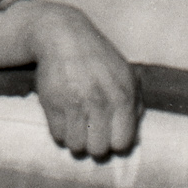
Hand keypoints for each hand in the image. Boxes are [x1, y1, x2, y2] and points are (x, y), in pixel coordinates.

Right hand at [28, 2, 140, 158]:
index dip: (116, 142)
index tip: (110, 134)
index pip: (122, 143)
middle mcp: (99, 102)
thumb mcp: (126, 76)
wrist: (64, 37)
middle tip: (91, 131)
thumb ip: (135, 106)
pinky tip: (64, 116)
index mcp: (122, 97)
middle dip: (95, 144)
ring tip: (77, 124)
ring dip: (76, 139)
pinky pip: (57, 135)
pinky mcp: (51, 103)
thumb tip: (134, 138)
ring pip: (76, 146)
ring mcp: (74, 103)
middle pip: (98, 150)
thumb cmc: (99, 60)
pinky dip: (60, 130)